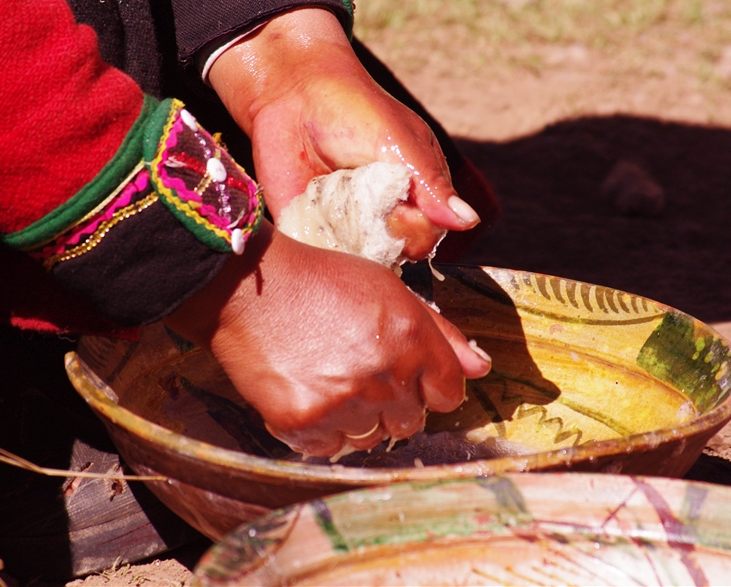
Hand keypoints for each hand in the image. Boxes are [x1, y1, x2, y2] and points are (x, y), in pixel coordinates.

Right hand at [164, 222, 490, 455]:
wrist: (249, 287)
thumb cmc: (320, 281)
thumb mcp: (388, 291)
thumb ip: (441, 332)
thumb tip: (481, 366)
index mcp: (412, 339)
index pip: (448, 394)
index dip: (426, 384)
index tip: (404, 375)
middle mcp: (385, 376)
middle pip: (409, 422)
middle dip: (391, 403)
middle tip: (357, 372)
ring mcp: (344, 403)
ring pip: (369, 439)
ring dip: (354, 419)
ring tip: (327, 380)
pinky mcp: (303, 422)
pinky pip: (328, 448)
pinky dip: (318, 429)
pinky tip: (305, 393)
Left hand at [209, 8, 480, 260]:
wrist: (294, 92)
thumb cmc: (355, 109)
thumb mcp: (399, 143)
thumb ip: (431, 187)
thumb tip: (469, 222)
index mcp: (416, 196)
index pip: (425, 237)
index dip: (409, 229)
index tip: (390, 200)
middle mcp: (383, 216)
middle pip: (390, 253)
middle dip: (374, 232)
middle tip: (354, 194)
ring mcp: (346, 225)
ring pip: (354, 260)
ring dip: (342, 235)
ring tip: (329, 193)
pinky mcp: (311, 228)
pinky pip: (318, 255)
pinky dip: (315, 239)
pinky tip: (308, 205)